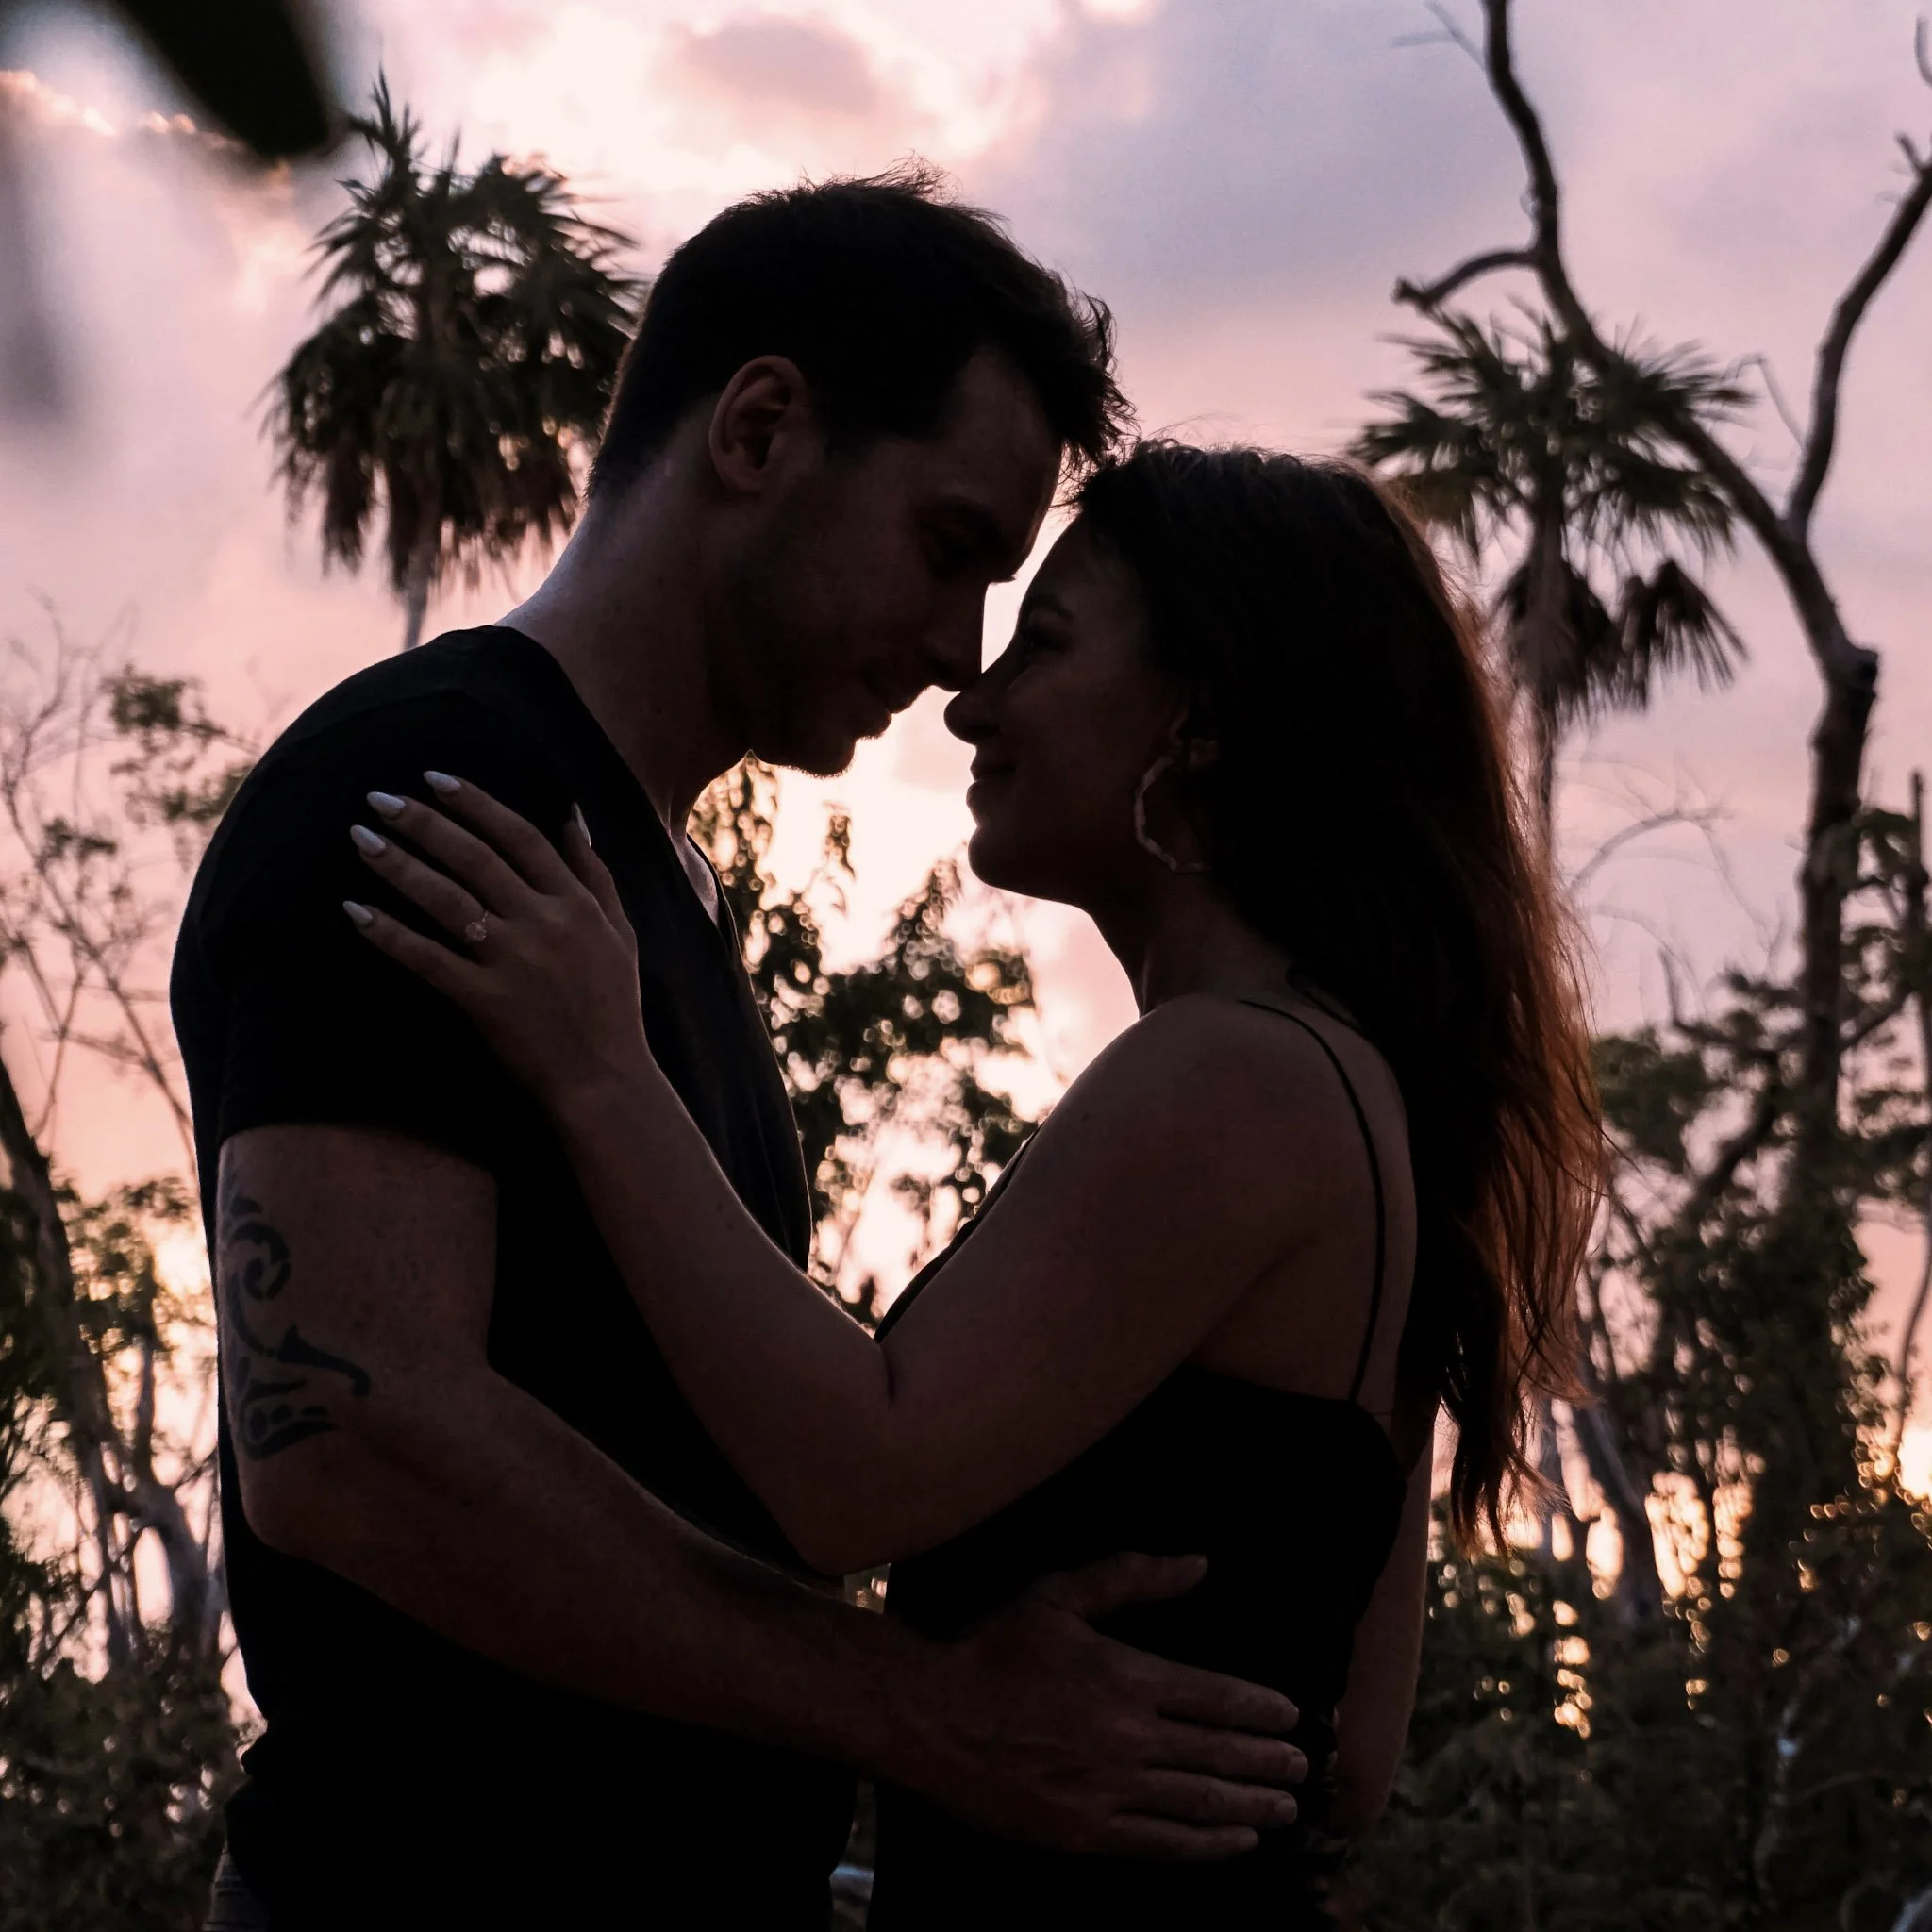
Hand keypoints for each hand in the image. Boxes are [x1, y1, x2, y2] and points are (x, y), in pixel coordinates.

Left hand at [343, 775, 650, 1111]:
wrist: (608, 1082)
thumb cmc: (615, 1007)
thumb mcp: (620, 932)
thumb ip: (595, 873)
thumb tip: (572, 817)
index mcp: (577, 904)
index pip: (520, 836)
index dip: (474, 803)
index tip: (434, 779)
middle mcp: (545, 923)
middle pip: (475, 858)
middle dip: (423, 822)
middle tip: (378, 799)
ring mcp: (514, 962)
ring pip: (446, 899)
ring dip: (399, 864)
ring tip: (361, 840)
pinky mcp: (486, 1001)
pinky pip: (427, 958)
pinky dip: (390, 933)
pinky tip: (355, 911)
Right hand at [898, 1553, 1305, 1860]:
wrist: (930, 1718)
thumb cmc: (994, 1649)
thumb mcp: (1060, 1595)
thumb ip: (1131, 1576)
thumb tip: (1198, 1563)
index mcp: (1126, 1676)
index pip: (1215, 1696)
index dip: (1260, 1709)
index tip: (1291, 1716)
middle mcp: (1127, 1736)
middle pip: (1218, 1753)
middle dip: (1268, 1760)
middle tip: (1302, 1767)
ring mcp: (1108, 1789)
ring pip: (1199, 1801)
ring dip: (1250, 1804)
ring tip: (1284, 1807)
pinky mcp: (1085, 1832)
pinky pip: (1162, 1844)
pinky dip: (1207, 1845)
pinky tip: (1236, 1842)